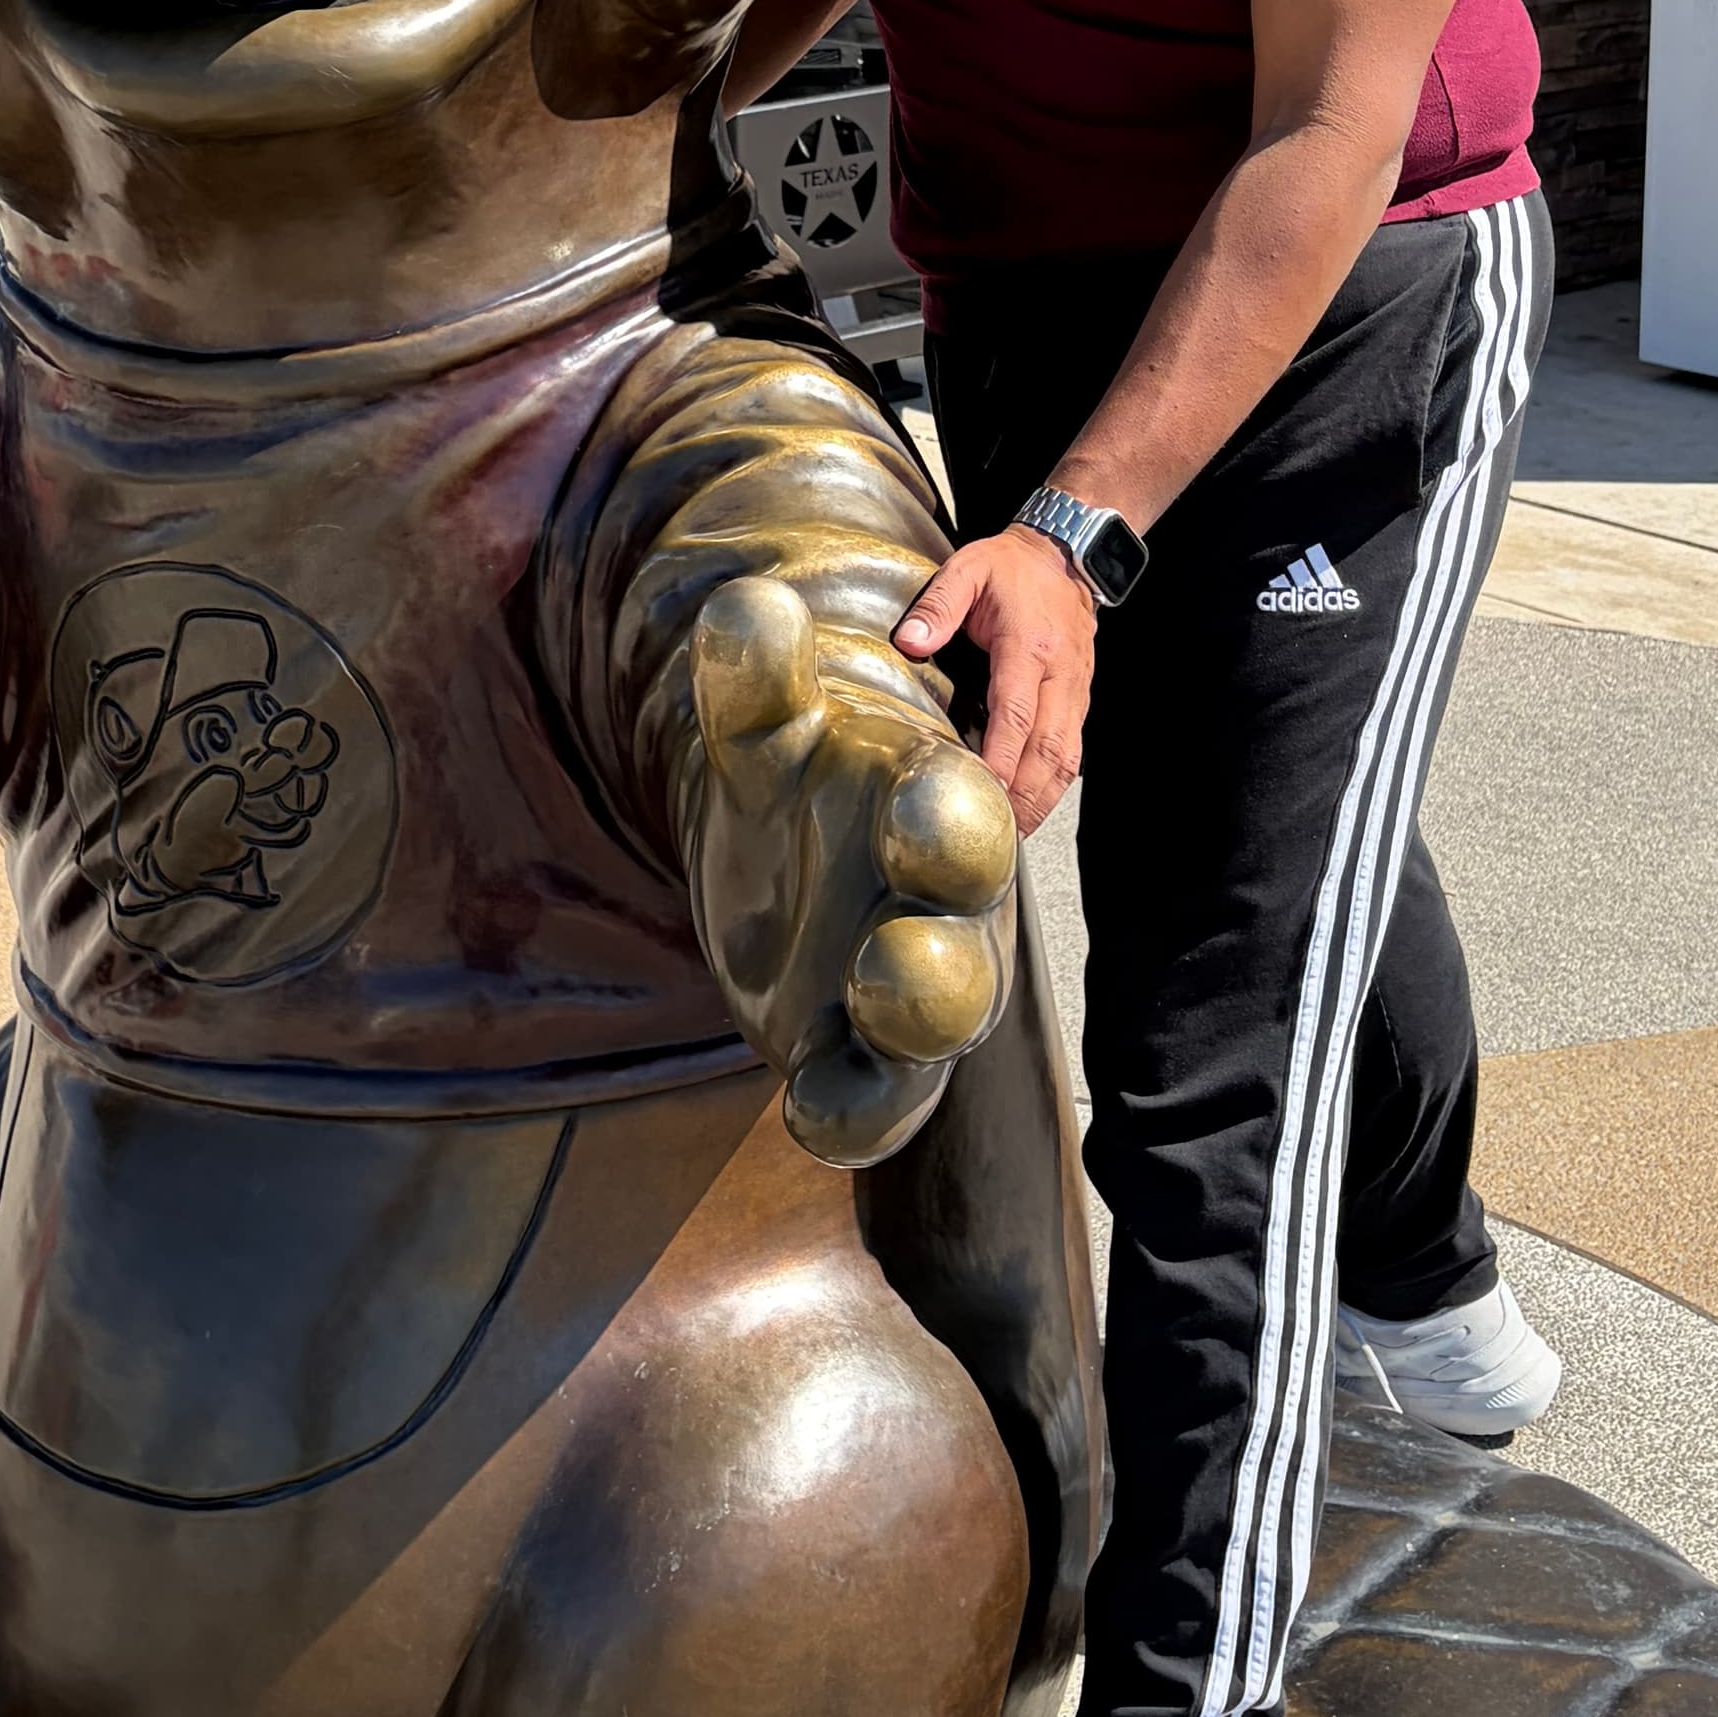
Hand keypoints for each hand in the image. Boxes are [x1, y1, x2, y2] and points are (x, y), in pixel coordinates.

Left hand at [686, 573, 1017, 1166]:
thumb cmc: (798, 775)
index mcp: (929, 796)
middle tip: (906, 923)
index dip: (950, 804)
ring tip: (871, 1000)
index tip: (933, 790)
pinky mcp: (870, 1058)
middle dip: (950, 907)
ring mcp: (915, 977)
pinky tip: (806, 1109)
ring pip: (947, 999)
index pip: (964, 798)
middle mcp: (944, 890)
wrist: (781, 856)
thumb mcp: (761, 729)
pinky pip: (880, 1096)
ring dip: (922, 1005)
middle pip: (970, 902)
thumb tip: (747, 606)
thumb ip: (756, 674)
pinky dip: (854, 1108)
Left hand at [894, 528, 1096, 836]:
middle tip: (999, 832)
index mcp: (1028, 647)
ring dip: (1043, 798)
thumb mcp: (968, 569)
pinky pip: (1072, 749)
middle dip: (1024, 796)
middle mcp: (1060, 675)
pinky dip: (1055, 783)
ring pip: (1066, 757)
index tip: (985, 791)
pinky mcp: (1079, 698)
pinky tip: (1034, 804)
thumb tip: (909, 641)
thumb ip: (937, 606)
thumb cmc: (1011, 567)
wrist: (1064, 555)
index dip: (1002, 757)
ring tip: (1015, 832)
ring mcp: (1074, 690)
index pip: (1017, 714)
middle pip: (1047, 749)